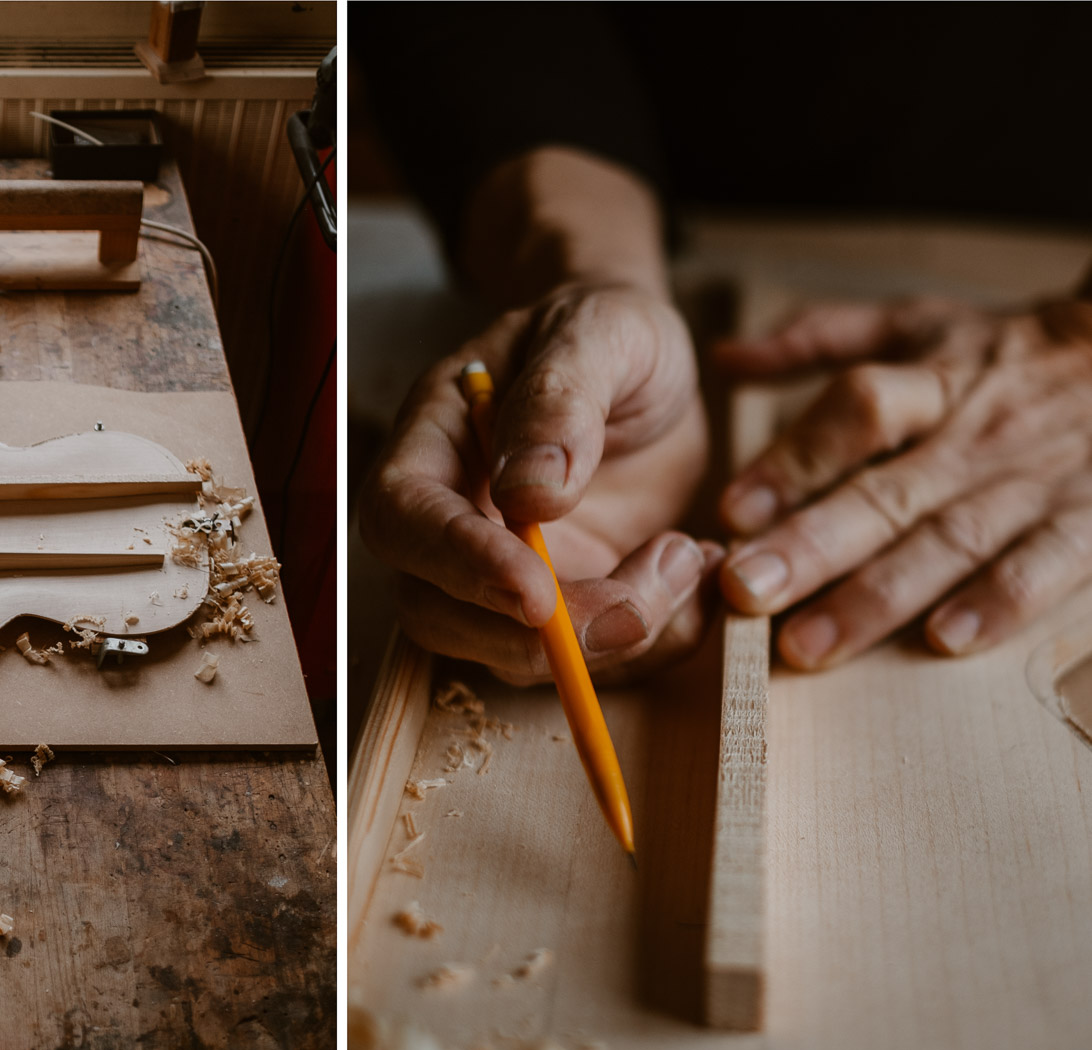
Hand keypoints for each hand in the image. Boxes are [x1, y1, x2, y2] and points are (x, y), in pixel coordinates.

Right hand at [360, 282, 718, 683]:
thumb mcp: (600, 333)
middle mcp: (449, 525)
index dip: (459, 565)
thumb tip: (528, 493)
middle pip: (442, 616)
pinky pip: (591, 660)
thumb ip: (560, 400)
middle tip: (649, 597)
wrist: (646, 367)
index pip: (405, 522)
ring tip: (692, 556)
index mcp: (430, 447)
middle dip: (544, 634)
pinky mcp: (562, 609)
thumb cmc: (606, 332)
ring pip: (517, 657)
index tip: (535, 590)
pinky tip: (701, 570)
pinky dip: (658, 640)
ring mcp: (500, 577)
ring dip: (613, 640)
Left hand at [715, 296, 1091, 666]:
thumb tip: (723, 355)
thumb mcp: (920, 326)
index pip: (856, 413)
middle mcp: (975, 434)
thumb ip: (819, 339)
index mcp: (932, 380)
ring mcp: (1035, 480)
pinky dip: (1000, 600)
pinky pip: (1047, 562)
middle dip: (812, 545)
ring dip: (877, 595)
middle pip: (886, 490)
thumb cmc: (1011, 353)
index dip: (794, 459)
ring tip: (809, 643)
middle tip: (745, 591)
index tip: (732, 509)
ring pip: (949, 539)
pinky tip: (945, 640)